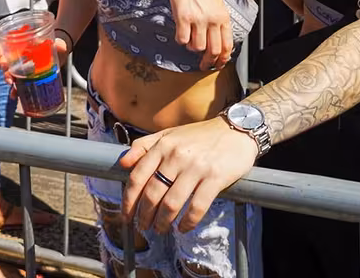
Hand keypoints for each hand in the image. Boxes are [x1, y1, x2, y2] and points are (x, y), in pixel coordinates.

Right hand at [0, 36, 69, 94]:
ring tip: (13, 88)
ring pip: (9, 74)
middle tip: (9, 77)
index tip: (3, 60)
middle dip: (4, 70)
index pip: (2, 46)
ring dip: (9, 81)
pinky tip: (16, 96)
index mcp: (18, 43)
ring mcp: (19, 67)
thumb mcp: (54, 42)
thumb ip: (58, 44)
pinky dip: (16, 91)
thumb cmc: (53, 44)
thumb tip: (61, 47)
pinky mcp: (25, 76)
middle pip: (4, 62)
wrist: (58, 52)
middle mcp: (16, 55)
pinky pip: (17, 84)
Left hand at [119, 118, 256, 232]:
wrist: (236, 129)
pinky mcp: (216, 178)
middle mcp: (177, 155)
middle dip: (144, 216)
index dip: (128, 200)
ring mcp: (197, 167)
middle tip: (144, 227)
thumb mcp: (170, 134)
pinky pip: (197, 207)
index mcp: (163, 145)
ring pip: (172, 203)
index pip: (138, 177)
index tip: (126, 216)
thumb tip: (122, 163)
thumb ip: (145, 145)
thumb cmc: (200, 135)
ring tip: (161, 229)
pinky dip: (188, 222)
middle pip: (153, 193)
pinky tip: (183, 228)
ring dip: (163, 222)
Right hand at [167, 0, 232, 70]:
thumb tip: (216, 39)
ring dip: (192, 47)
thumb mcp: (217, 3)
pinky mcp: (183, 17)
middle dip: (208, 61)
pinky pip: (181, 39)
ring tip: (189, 39)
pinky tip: (180, 32)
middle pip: (213, 50)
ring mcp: (197, 19)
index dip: (223, 59)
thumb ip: (218, 21)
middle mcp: (213, 19)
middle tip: (203, 64)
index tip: (218, 64)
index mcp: (223, 16)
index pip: (227, 45)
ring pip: (196, 47)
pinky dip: (180, 39)